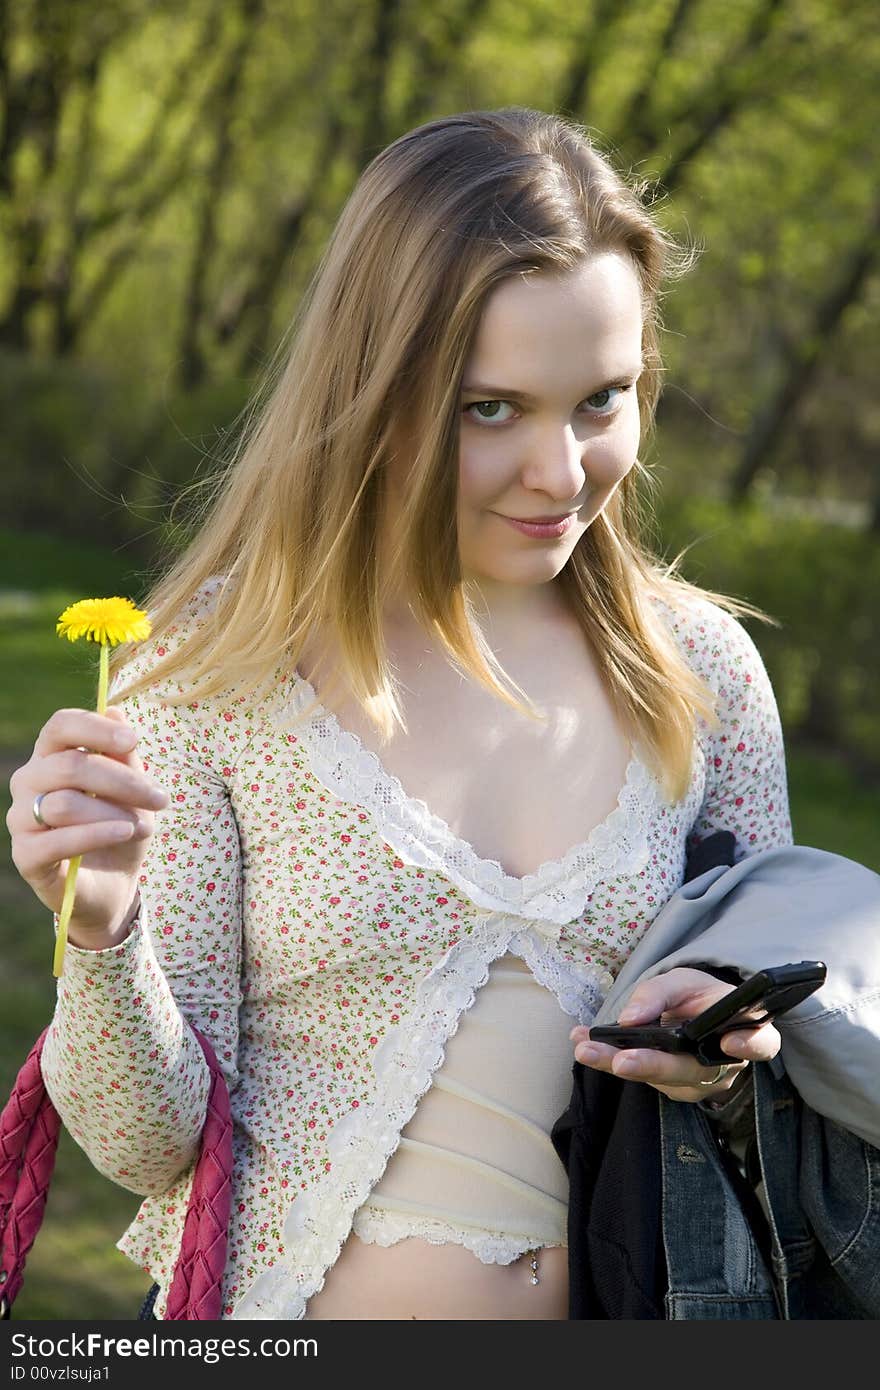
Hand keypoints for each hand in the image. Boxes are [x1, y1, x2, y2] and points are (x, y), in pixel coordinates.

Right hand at [6, 706, 167, 938]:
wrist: (114, 885)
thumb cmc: (120, 827)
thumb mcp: (132, 790)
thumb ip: (123, 756)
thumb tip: (115, 710)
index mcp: (51, 756)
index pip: (60, 725)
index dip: (95, 728)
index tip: (134, 741)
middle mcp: (28, 782)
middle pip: (69, 765)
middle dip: (123, 781)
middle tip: (160, 798)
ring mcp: (20, 819)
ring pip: (65, 803)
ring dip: (114, 813)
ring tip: (146, 826)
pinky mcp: (25, 856)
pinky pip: (57, 840)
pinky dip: (97, 834)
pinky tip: (124, 833)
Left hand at [569, 967, 781, 1102]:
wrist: (694, 1012)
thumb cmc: (697, 995)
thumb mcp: (681, 980)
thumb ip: (658, 994)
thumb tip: (630, 1019)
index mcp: (743, 1029)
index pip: (761, 1043)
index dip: (750, 1045)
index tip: (729, 1043)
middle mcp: (727, 1064)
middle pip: (694, 1071)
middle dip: (653, 1065)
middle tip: (621, 1060)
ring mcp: (701, 1082)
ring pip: (662, 1080)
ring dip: (619, 1065)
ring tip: (586, 1048)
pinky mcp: (675, 1089)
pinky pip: (644, 1078)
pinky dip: (611, 1061)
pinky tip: (584, 1044)